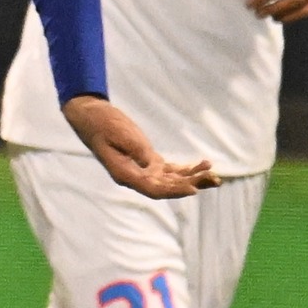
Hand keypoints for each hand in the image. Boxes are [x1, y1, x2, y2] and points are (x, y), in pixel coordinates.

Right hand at [62, 95, 219, 197]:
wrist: (91, 116)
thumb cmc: (102, 123)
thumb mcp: (119, 133)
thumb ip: (135, 149)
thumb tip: (151, 163)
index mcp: (125, 174)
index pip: (154, 189)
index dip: (174, 190)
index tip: (193, 188)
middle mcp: (135, 177)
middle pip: (167, 188)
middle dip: (191, 185)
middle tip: (214, 179)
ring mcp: (142, 170)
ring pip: (170, 180)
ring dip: (192, 178)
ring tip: (215, 176)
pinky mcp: (146, 161)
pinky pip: (169, 170)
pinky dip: (185, 169)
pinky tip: (201, 165)